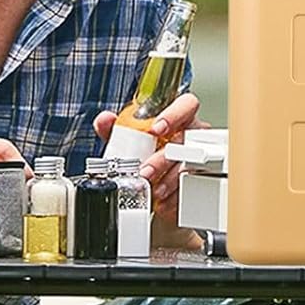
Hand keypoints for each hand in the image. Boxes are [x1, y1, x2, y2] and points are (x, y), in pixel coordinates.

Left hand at [94, 90, 204, 213]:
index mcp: (179, 118)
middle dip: (163, 158)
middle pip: (186, 140)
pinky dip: (174, 197)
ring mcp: (199, 157)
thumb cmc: (147, 155)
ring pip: (189, 165)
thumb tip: (104, 120)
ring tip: (153, 189)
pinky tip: (163, 200)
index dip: (174, 115)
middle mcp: (192, 134)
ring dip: (168, 180)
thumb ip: (116, 129)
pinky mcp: (200, 181)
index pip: (186, 105)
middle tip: (146, 170)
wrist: (156, 187)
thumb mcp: (129, 141)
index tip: (156, 129)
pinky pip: (191, 187)